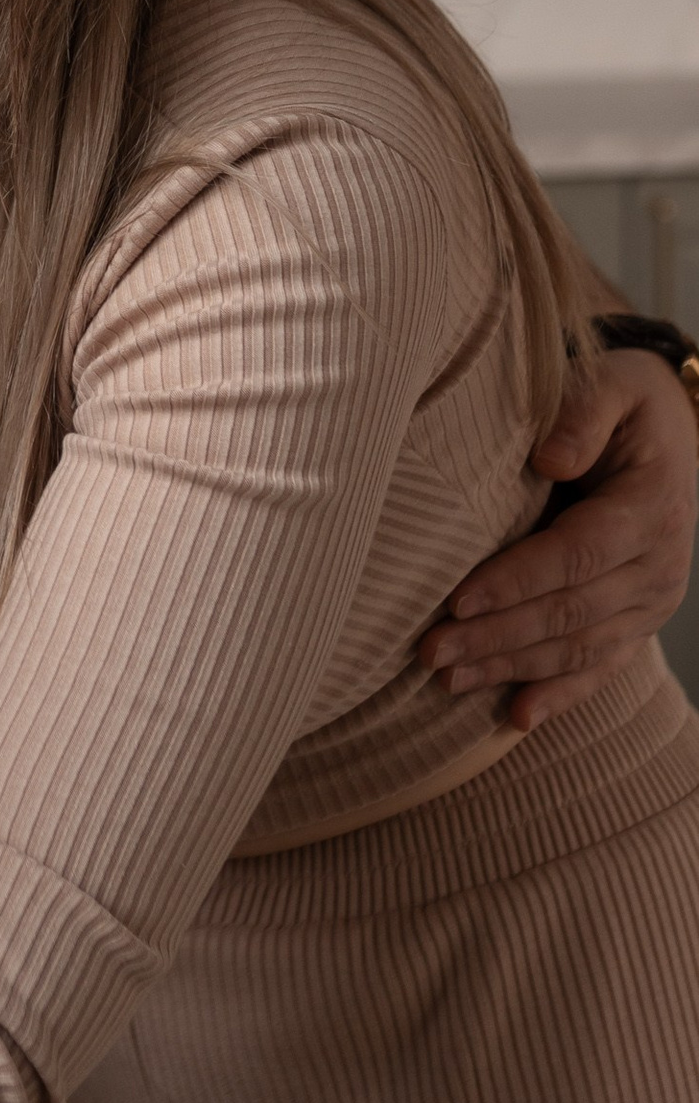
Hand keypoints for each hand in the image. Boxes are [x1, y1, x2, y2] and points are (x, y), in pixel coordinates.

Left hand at [419, 348, 695, 727]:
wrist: (673, 430)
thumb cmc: (627, 402)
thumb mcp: (615, 385)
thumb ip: (583, 415)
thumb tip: (550, 458)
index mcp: (650, 509)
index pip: (576, 556)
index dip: (516, 581)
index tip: (457, 599)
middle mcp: (658, 567)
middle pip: (569, 612)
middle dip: (496, 636)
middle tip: (429, 650)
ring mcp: (650, 603)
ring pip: (577, 648)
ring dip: (511, 668)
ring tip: (447, 679)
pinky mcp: (637, 622)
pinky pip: (600, 668)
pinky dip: (558, 696)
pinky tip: (515, 717)